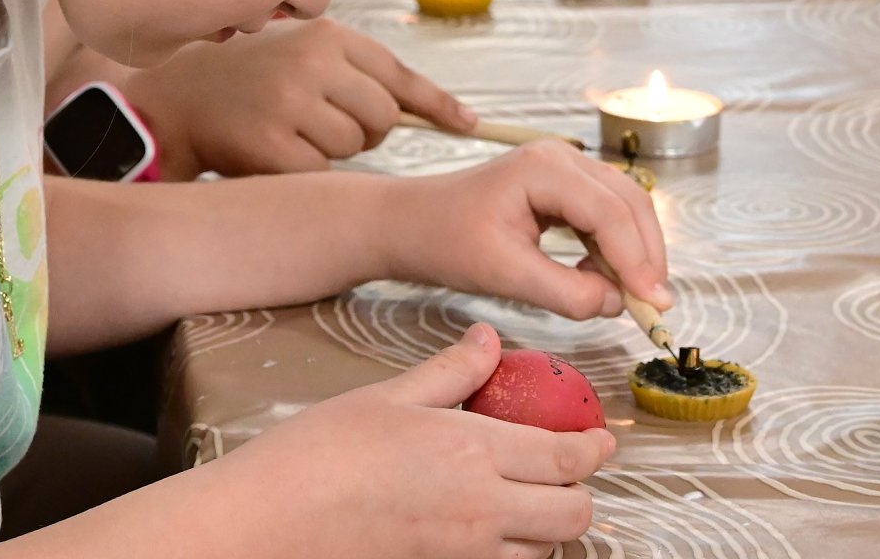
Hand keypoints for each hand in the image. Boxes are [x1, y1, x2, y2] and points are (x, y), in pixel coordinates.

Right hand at [121, 18, 476, 178]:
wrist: (176, 95)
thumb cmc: (250, 77)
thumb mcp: (302, 51)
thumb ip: (357, 72)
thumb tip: (434, 112)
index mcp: (327, 35)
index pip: (399, 74)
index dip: (438, 104)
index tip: (470, 125)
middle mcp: (312, 62)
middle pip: (384, 119)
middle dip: (368, 133)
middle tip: (327, 126)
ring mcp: (290, 102)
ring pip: (354, 147)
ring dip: (335, 152)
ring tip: (294, 132)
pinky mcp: (270, 143)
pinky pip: (321, 173)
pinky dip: (306, 172)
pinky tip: (276, 151)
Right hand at [224, 325, 612, 558]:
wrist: (276, 519)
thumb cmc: (322, 453)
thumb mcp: (388, 396)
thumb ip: (449, 372)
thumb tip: (489, 341)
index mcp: (472, 452)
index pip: (565, 459)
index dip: (595, 450)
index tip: (603, 439)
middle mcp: (482, 509)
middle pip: (573, 515)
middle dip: (582, 491)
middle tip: (570, 467)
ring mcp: (465, 551)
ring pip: (545, 549)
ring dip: (551, 524)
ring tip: (531, 495)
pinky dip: (517, 549)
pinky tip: (492, 524)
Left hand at [385, 140, 670, 320]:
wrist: (410, 223)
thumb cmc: (445, 242)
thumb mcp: (503, 275)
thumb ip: (564, 292)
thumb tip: (616, 304)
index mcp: (544, 168)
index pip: (611, 214)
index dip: (638, 261)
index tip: (653, 306)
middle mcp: (562, 157)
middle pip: (629, 203)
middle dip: (646, 255)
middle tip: (654, 307)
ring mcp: (563, 167)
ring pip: (624, 207)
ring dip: (635, 251)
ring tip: (634, 298)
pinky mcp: (562, 185)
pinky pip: (605, 214)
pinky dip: (614, 247)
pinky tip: (605, 280)